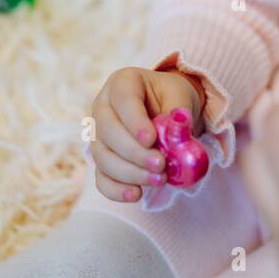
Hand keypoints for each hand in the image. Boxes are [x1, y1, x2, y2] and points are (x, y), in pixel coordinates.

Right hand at [90, 66, 204, 201]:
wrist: (166, 108)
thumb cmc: (171, 97)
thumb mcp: (180, 95)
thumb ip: (178, 111)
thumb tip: (177, 132)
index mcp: (122, 83)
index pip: (123, 101)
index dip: (135, 122)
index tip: (152, 140)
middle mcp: (103, 107)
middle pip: (108, 132)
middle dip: (134, 153)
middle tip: (161, 164)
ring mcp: (98, 135)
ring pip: (103, 158)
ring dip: (130, 173)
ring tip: (159, 179)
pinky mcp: (102, 159)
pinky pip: (101, 178)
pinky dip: (116, 189)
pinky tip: (136, 194)